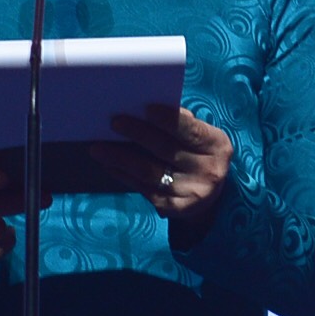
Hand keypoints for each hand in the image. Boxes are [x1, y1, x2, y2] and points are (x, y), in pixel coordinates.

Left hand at [93, 104, 232, 244]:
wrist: (208, 196)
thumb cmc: (197, 154)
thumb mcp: (200, 137)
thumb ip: (181, 123)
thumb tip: (147, 110)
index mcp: (217, 146)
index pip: (191, 130)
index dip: (169, 119)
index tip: (146, 108)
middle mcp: (209, 171)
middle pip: (166, 149)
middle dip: (137, 133)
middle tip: (114, 122)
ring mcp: (191, 192)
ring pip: (149, 171)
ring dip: (120, 158)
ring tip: (98, 147)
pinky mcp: (173, 207)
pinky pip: (142, 188)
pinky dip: (123, 175)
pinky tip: (108, 165)